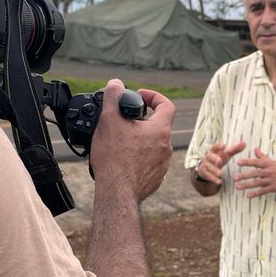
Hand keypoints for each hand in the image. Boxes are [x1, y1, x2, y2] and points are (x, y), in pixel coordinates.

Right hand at [90, 78, 175, 201]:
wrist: (117, 192)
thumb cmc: (114, 158)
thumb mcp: (109, 120)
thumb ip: (113, 97)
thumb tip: (115, 84)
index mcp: (160, 130)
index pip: (166, 105)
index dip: (154, 96)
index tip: (140, 96)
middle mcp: (165, 147)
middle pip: (158, 125)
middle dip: (143, 120)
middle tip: (126, 120)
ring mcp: (162, 165)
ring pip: (154, 145)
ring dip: (140, 140)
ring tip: (122, 140)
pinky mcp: (155, 178)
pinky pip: (149, 162)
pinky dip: (139, 157)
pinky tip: (123, 159)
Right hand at [193, 138, 246, 188]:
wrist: (206, 167)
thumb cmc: (218, 158)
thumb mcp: (226, 154)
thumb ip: (235, 149)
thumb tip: (244, 143)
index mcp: (214, 150)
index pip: (215, 146)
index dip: (219, 146)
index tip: (224, 146)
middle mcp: (208, 157)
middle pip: (210, 156)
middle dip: (214, 158)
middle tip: (220, 161)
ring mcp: (206, 165)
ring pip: (209, 167)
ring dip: (214, 170)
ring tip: (220, 174)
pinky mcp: (205, 173)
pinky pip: (209, 176)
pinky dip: (214, 179)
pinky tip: (219, 182)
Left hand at [233, 147, 275, 197]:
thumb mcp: (274, 161)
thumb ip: (263, 157)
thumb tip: (255, 149)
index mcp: (269, 164)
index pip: (256, 162)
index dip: (247, 162)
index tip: (238, 162)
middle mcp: (269, 172)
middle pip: (254, 174)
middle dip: (244, 176)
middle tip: (235, 178)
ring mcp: (272, 181)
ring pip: (257, 183)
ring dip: (247, 185)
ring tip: (238, 187)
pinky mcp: (274, 188)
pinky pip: (263, 191)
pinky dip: (255, 194)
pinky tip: (248, 196)